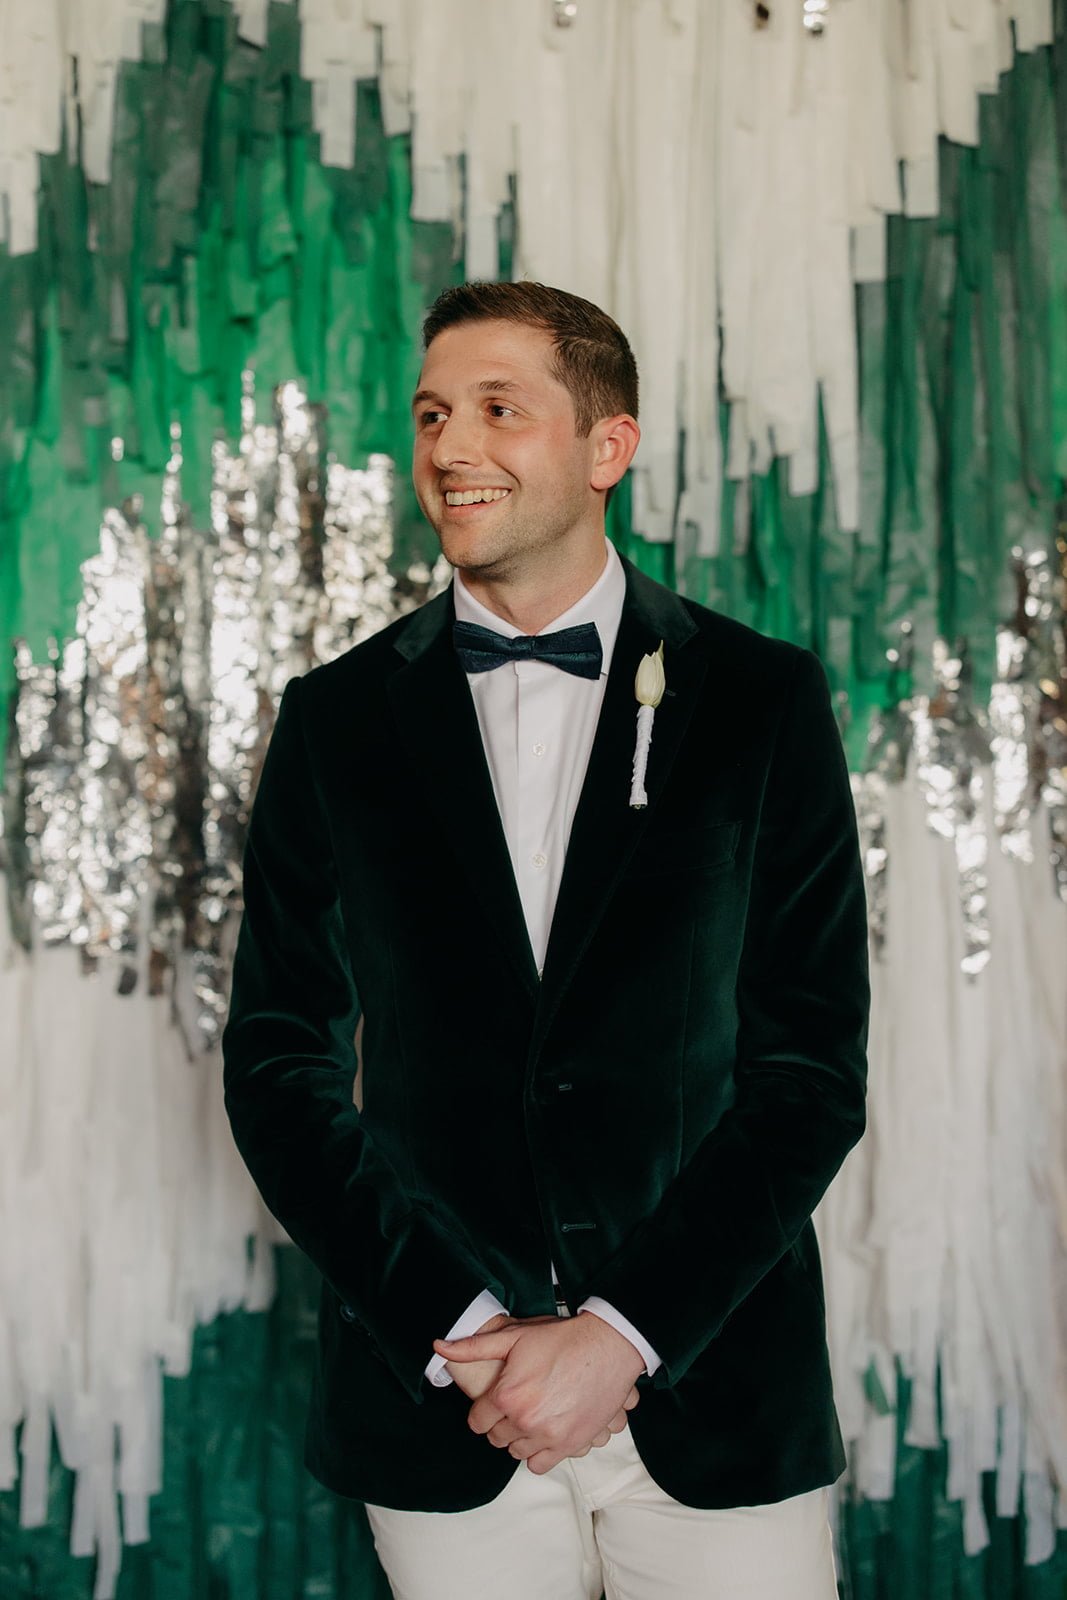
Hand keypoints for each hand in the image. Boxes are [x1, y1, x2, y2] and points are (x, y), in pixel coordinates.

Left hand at [434, 1310, 646, 1474]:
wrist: (607, 1347)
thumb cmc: (561, 1339)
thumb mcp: (514, 1336)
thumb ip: (474, 1347)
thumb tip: (440, 1347)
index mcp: (507, 1395)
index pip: (478, 1420)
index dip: (482, 1411)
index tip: (491, 1404)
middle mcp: (524, 1420)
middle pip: (496, 1438)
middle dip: (499, 1424)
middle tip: (513, 1407)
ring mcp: (548, 1435)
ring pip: (516, 1451)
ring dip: (518, 1438)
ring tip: (529, 1418)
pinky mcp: (569, 1445)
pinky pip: (539, 1464)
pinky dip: (538, 1452)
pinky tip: (543, 1432)